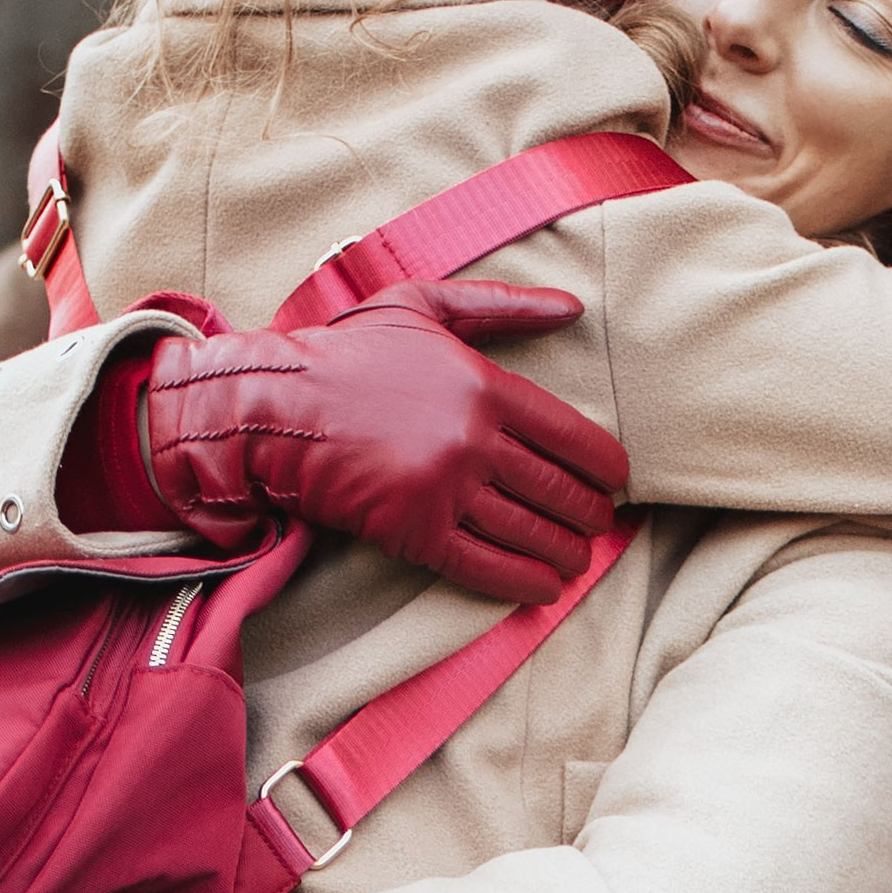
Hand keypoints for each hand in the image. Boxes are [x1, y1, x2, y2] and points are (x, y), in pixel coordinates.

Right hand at [145, 280, 627, 604]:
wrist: (276, 407)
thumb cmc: (351, 353)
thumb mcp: (424, 305)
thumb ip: (502, 306)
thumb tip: (573, 307)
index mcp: (486, 387)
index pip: (574, 438)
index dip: (605, 467)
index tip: (615, 481)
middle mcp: (474, 441)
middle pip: (559, 492)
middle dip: (589, 515)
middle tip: (598, 524)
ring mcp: (445, 490)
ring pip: (529, 533)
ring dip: (565, 553)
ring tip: (576, 558)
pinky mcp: (414, 532)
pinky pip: (485, 566)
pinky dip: (523, 582)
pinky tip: (544, 587)